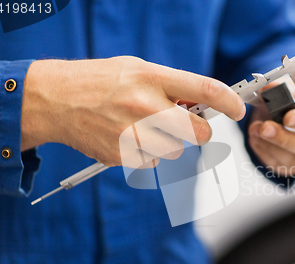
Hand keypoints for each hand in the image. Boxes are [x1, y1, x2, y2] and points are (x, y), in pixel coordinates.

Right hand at [21, 56, 245, 165]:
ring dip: (169, 143)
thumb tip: (202, 104)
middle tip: (189, 126)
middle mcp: (145, 106)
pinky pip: (153, 162)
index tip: (238, 109)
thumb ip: (171, 85)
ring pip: (176, 152)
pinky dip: (147, 154)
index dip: (229, 102)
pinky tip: (128, 138)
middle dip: (200, 133)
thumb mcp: (137, 70)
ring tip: (144, 127)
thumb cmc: (99, 82)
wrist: (56, 100)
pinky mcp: (123, 156)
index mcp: (151, 77)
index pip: (204, 89)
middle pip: (198, 133)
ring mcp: (133, 134)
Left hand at [248, 80, 294, 176]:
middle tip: (264, 128)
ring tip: (254, 130)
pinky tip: (255, 139)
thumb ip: (281, 86)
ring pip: (294, 160)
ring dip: (270, 146)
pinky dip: (264, 152)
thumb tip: (268, 88)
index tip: (287, 117)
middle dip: (284, 139)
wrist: (289, 112)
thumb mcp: (293, 86)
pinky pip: (280, 165)